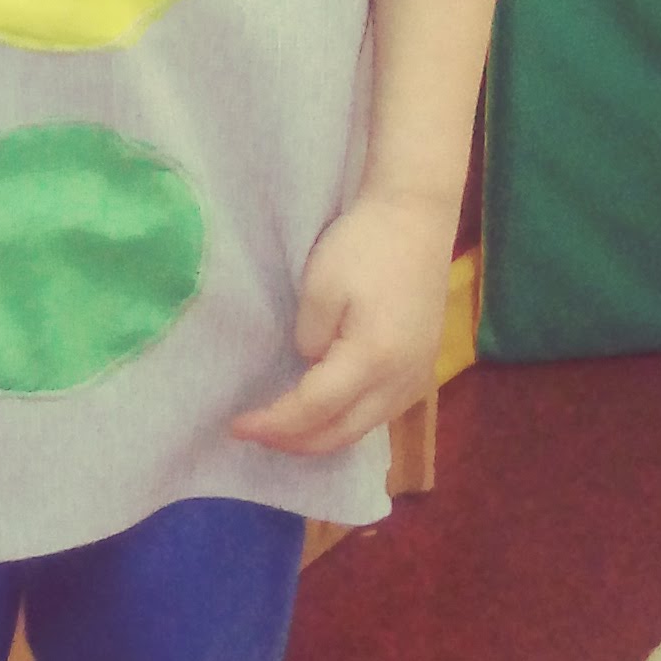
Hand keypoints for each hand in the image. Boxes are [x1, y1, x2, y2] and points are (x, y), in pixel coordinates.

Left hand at [229, 189, 452, 456]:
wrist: (416, 218)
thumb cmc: (365, 244)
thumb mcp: (320, 285)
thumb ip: (309, 337)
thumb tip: (310, 365)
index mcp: (373, 358)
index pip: (314, 409)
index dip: (274, 423)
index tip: (238, 425)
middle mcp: (401, 381)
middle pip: (341, 433)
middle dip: (294, 442)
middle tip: (255, 434)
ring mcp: (418, 378)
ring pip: (364, 429)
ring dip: (321, 437)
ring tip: (284, 430)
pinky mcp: (423, 369)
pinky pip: (381, 414)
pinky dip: (347, 422)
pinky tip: (324, 414)